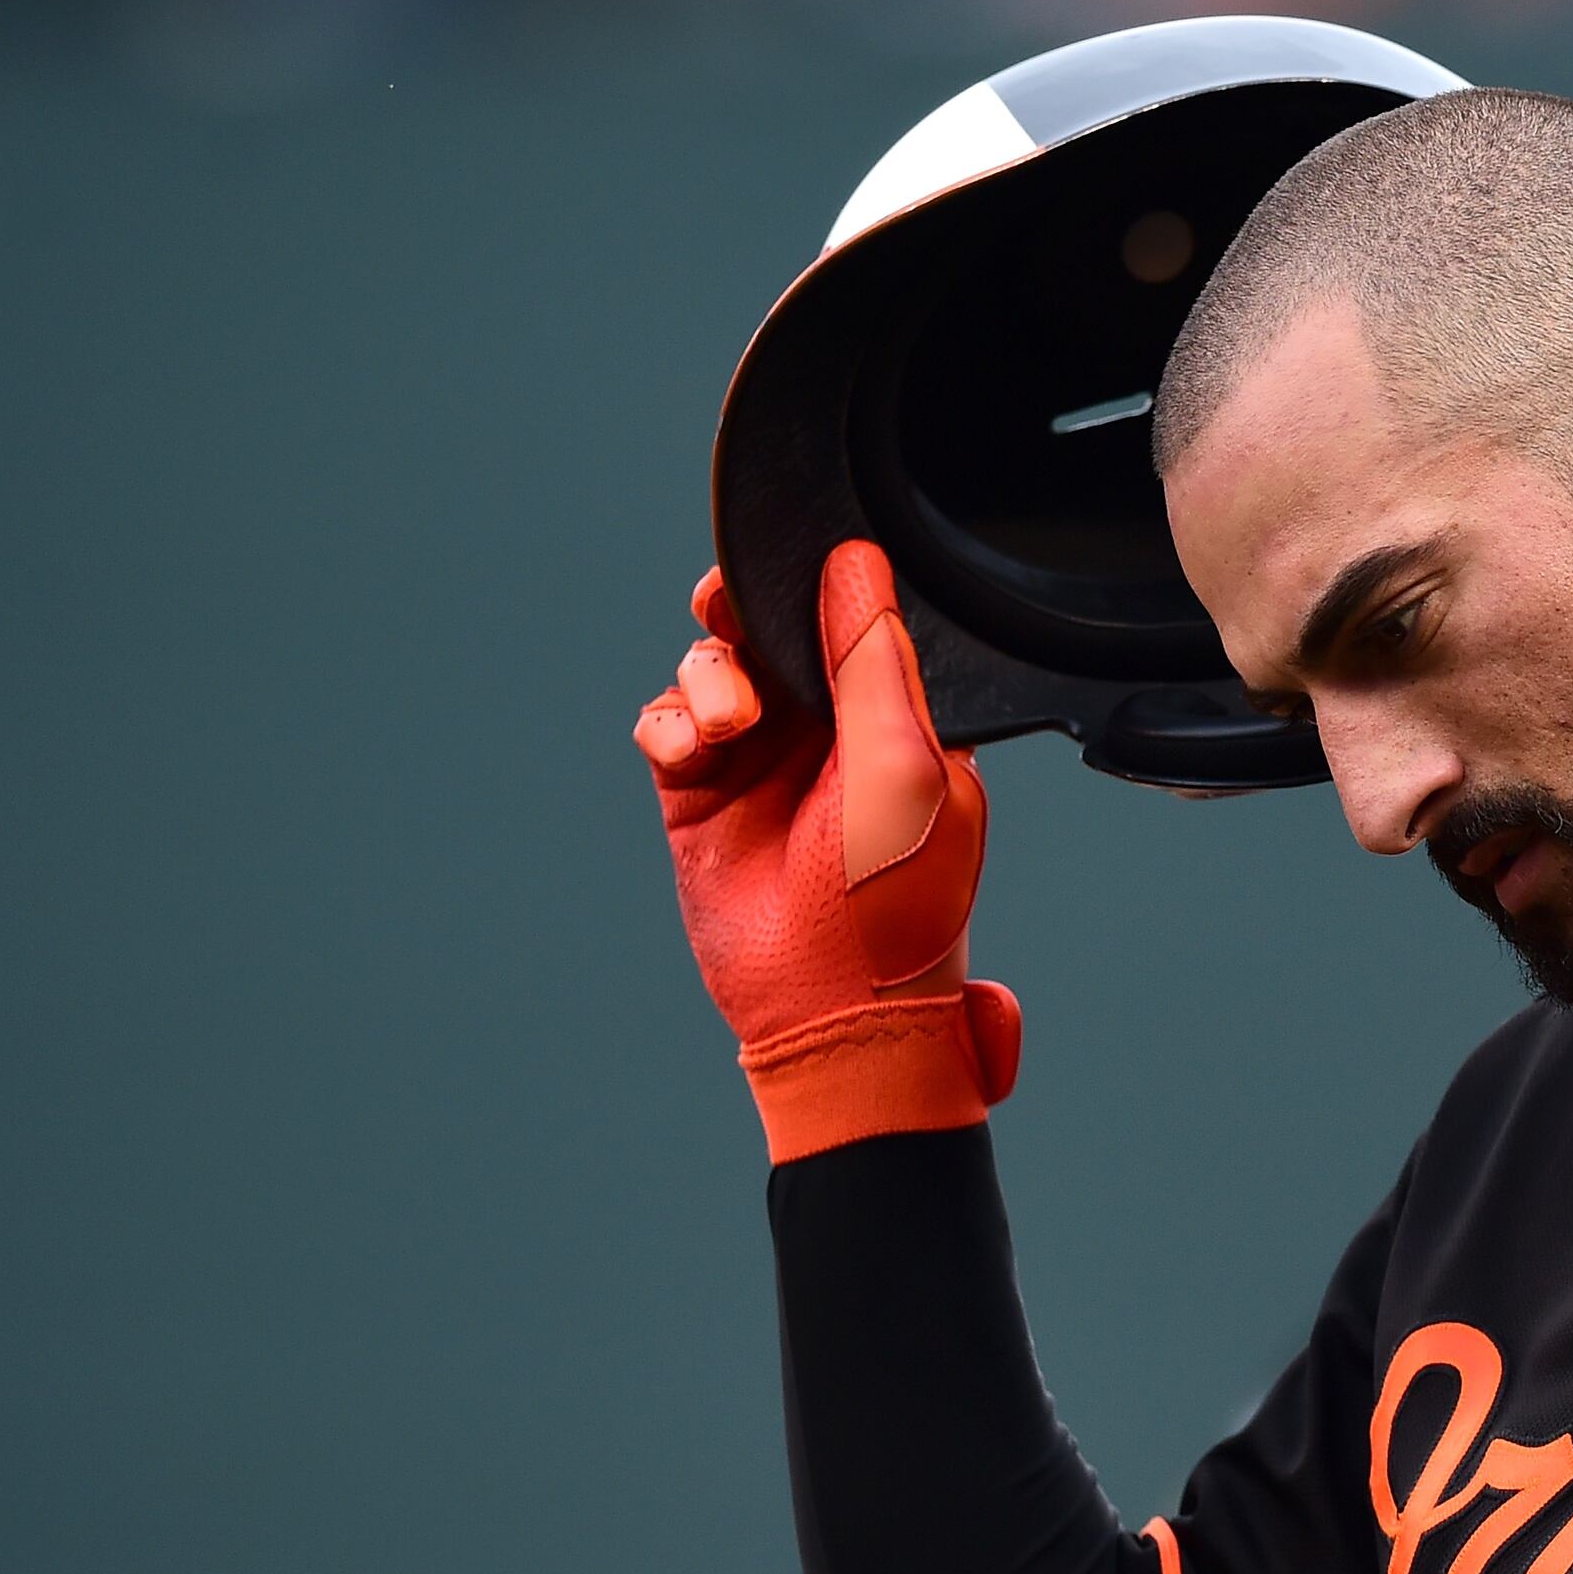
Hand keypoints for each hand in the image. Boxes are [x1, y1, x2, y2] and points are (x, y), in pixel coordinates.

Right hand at [636, 541, 1019, 1161]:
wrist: (826, 1007)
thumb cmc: (892, 903)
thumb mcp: (903, 768)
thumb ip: (874, 663)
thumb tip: (858, 566)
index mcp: (899, 720)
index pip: (854, 623)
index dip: (816, 588)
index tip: (787, 566)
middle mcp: (828, 732)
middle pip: (772, 630)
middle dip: (743, 609)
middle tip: (724, 604)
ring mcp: (762, 762)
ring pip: (715, 668)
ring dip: (709, 676)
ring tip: (726, 722)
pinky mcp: (702, 794)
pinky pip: (669, 724)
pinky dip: (671, 722)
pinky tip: (693, 749)